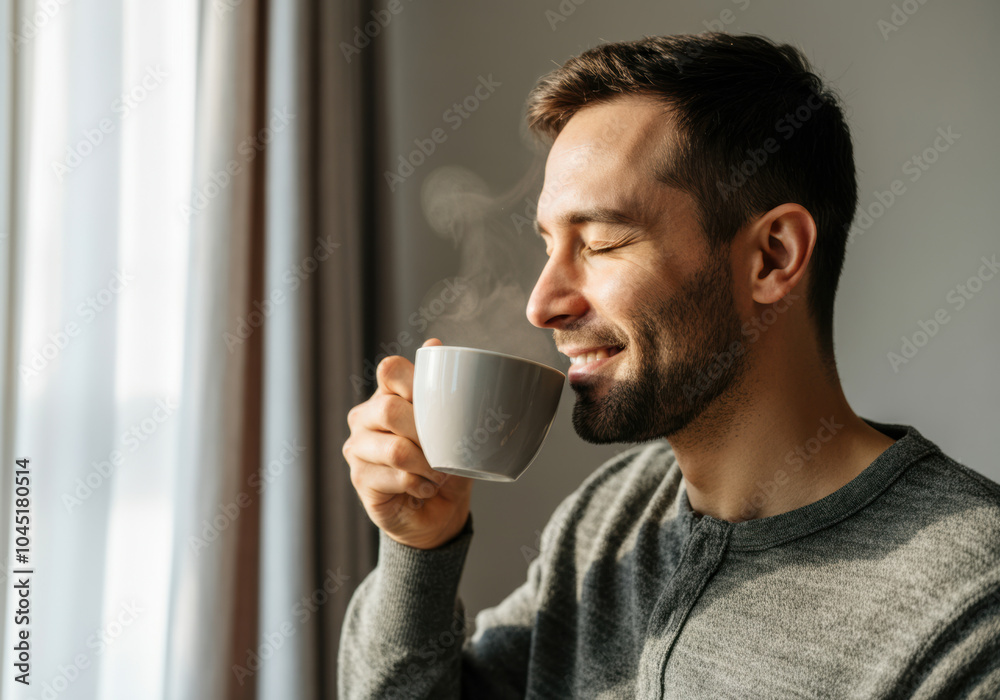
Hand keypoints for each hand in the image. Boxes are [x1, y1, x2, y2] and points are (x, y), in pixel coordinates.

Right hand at [343, 338, 473, 549]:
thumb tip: (433, 343)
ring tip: (437, 474)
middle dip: (426, 433)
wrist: (439, 512)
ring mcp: (357, 448)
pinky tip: (424, 488)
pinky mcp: (359, 478)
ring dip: (427, 465)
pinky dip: (420, 485)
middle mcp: (366, 416)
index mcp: (387, 394)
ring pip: (396, 448)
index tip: (437, 403)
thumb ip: (442, 389)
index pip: (391, 370)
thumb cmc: (445, 463)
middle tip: (444, 451)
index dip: (414, 382)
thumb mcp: (452, 426)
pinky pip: (396, 477)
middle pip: (390, 409)